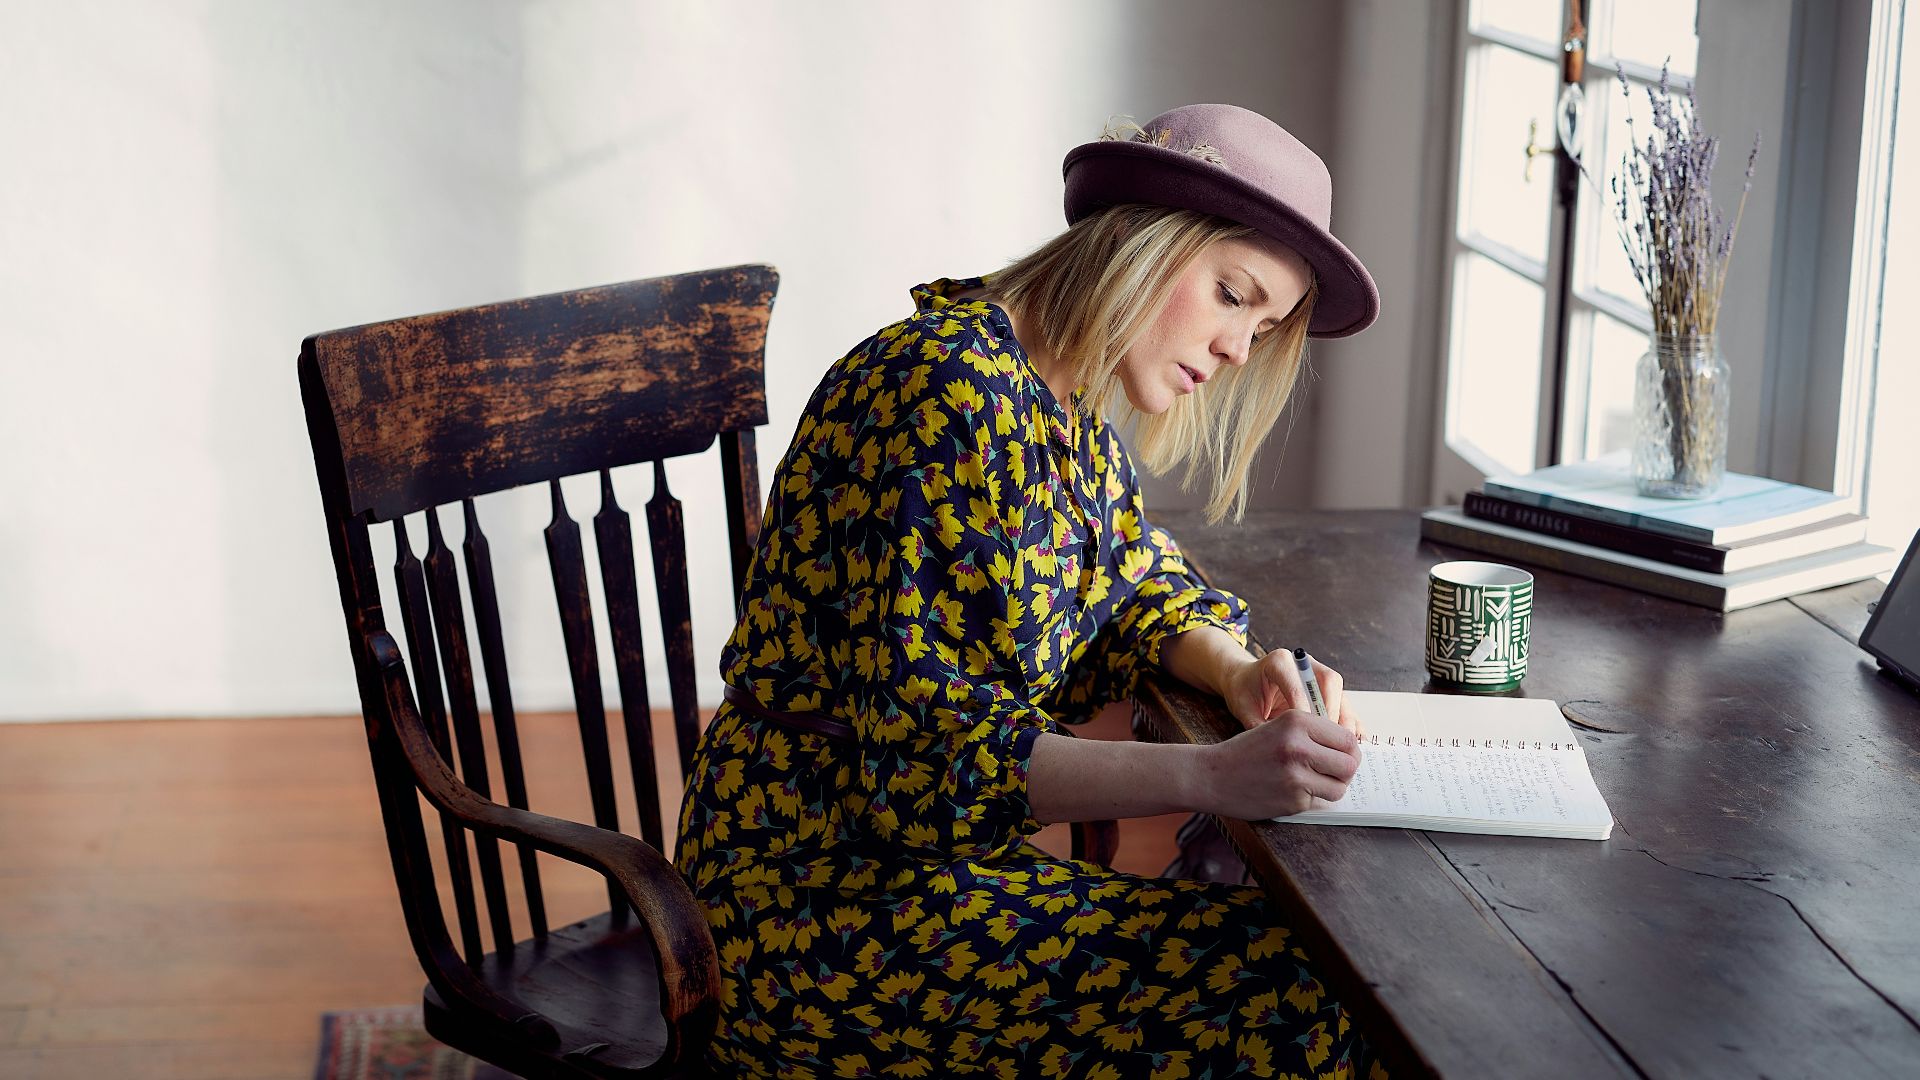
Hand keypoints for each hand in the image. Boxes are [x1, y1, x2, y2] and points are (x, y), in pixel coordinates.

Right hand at [1192, 708, 1360, 818]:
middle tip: (1334, 773)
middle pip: (1350, 763)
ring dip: (1332, 787)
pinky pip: (1319, 801)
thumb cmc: (1245, 752)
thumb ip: (1312, 734)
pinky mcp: (1293, 800)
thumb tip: (1351, 749)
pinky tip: (1292, 792)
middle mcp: (1299, 745)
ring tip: (1314, 783)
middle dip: (1346, 771)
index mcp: (1297, 721)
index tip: (1342, 756)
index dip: (1349, 750)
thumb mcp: (1278, 727)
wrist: (1211, 776)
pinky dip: (1311, 799)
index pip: (1347, 738)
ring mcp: (1296, 775)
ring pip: (1340, 786)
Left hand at [1220, 649, 1364, 738]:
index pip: (1298, 687)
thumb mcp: (1243, 707)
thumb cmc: (1244, 692)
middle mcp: (1304, 662)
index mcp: (1280, 661)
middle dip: (1331, 713)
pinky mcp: (1326, 686)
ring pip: (1340, 692)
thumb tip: (1279, 747)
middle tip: (1329, 740)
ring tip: (1342, 745)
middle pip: (1329, 682)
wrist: (1246, 680)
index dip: (1305, 712)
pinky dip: (1349, 721)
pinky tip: (1352, 741)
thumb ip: (1258, 724)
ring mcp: (1318, 672)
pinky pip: (1344, 702)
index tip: (1306, 736)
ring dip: (1344, 719)